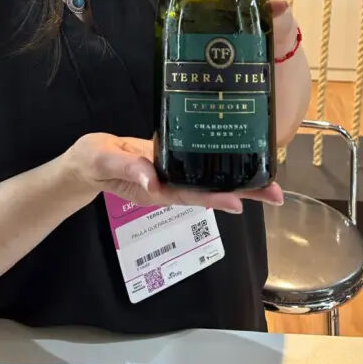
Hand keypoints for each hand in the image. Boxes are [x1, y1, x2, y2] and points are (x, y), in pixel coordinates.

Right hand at [63, 133, 283, 213]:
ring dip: (238, 183)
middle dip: (242, 193)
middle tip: (277, 195)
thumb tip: (151, 179)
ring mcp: (172, 174)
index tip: (241, 202)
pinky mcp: (171, 161)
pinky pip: (199, 168)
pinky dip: (220, 168)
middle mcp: (169, 184)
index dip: (216, 198)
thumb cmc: (92, 161)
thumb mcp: (104, 161)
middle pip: (208, 191)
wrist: (86, 161)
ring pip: (208, 181)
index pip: (190, 194)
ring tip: (269, 184)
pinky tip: (240, 163)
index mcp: (154, 187)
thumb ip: (126, 169)